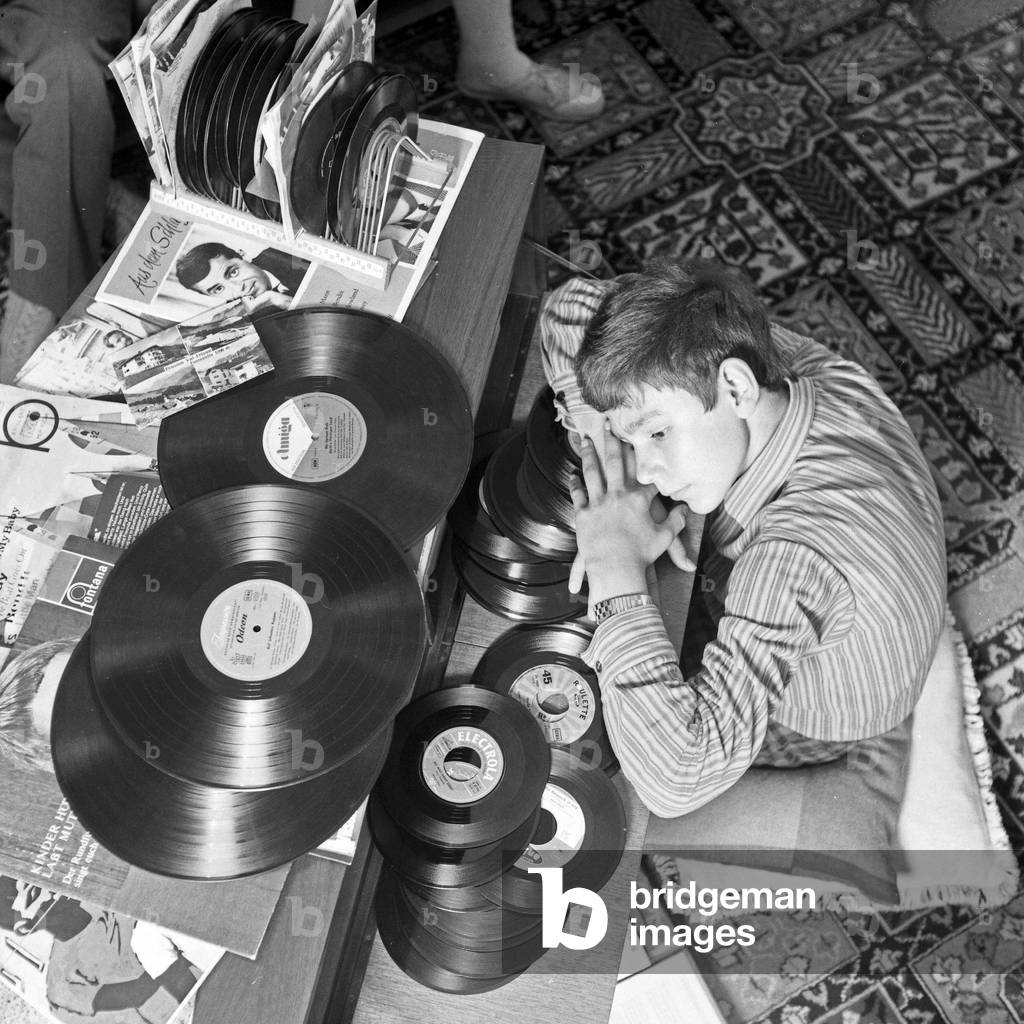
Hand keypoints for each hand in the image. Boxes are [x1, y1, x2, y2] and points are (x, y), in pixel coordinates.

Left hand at [568, 423, 693, 603]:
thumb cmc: (641, 555)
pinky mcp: (582, 515)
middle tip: (607, 425)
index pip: (647, 476)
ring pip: (592, 473)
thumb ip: (676, 521)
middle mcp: (617, 495)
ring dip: (588, 454)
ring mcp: (598, 504)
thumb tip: (686, 508)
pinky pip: (578, 495)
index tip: (647, 445)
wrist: (615, 570)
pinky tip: (572, 475)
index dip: (648, 461)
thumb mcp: (665, 538)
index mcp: (638, 499)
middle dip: (612, 442)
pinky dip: (575, 484)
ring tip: (583, 439)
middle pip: (615, 463)